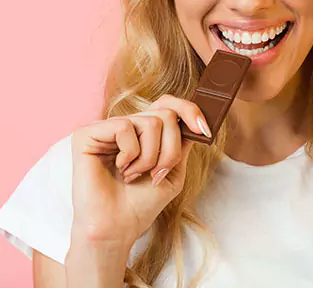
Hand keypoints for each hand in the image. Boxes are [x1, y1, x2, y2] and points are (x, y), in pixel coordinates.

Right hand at [70, 94, 211, 246]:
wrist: (118, 229)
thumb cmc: (142, 202)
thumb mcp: (174, 169)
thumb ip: (183, 142)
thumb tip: (197, 120)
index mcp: (145, 130)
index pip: (169, 103)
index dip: (190, 111)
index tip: (205, 131)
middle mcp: (127, 124)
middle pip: (166, 115)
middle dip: (170, 150)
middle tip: (157, 173)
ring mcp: (107, 127)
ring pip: (151, 122)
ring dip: (150, 157)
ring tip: (133, 175)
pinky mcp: (87, 134)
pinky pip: (124, 127)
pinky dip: (130, 153)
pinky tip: (120, 168)